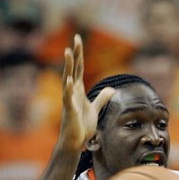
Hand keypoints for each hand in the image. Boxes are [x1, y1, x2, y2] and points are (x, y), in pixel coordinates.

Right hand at [59, 34, 114, 153]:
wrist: (74, 141)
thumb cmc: (82, 126)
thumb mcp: (95, 109)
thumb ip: (102, 98)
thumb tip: (111, 89)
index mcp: (78, 90)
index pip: (79, 68)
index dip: (79, 55)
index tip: (78, 40)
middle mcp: (72, 92)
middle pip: (74, 69)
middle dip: (75, 54)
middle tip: (76, 38)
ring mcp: (70, 100)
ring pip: (68, 80)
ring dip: (68, 67)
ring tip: (68, 52)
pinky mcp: (70, 111)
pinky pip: (68, 98)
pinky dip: (68, 89)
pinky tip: (69, 80)